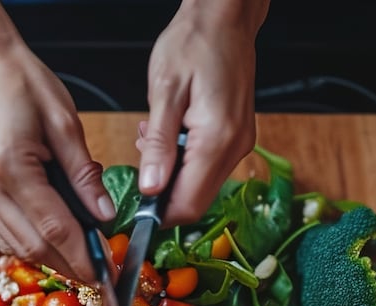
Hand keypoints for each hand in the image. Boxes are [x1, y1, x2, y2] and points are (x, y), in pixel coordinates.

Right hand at [0, 37, 113, 280]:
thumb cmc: (23, 83)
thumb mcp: (65, 123)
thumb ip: (84, 175)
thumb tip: (104, 216)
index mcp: (9, 164)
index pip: (54, 226)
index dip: (83, 254)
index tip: (107, 271)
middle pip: (33, 245)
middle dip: (69, 265)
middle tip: (101, 273)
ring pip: (16, 245)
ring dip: (50, 259)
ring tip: (82, 261)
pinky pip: (2, 233)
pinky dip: (30, 244)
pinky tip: (54, 243)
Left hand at [137, 0, 267, 224]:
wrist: (223, 19)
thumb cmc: (193, 44)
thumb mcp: (165, 91)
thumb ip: (159, 145)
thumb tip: (150, 188)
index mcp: (217, 138)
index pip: (189, 203)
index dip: (160, 215)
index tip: (135, 208)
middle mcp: (235, 147)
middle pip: (196, 199)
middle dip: (163, 193)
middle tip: (143, 159)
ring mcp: (240, 143)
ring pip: (202, 184)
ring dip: (172, 175)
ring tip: (154, 139)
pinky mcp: (237, 136)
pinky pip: (209, 165)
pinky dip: (185, 161)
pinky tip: (171, 135)